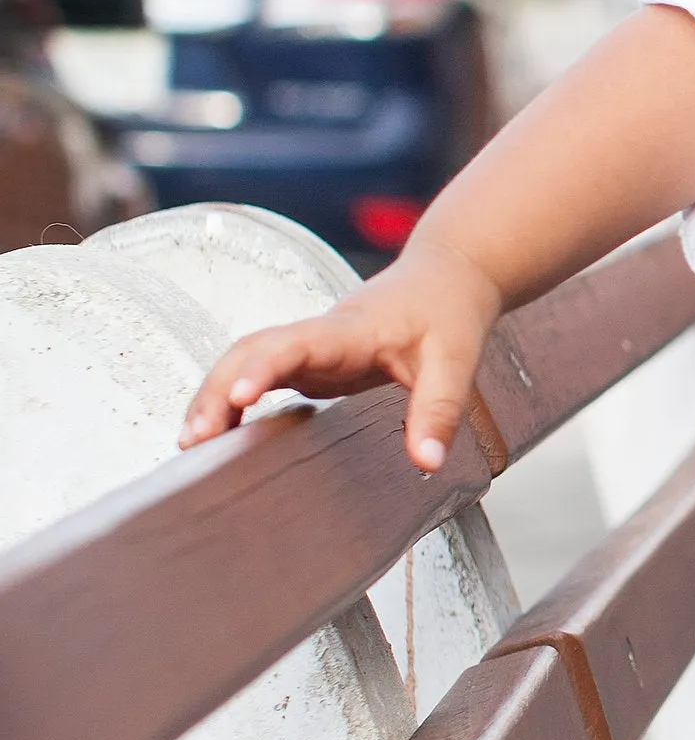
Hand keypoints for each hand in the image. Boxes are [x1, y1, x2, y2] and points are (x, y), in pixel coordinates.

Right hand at [179, 235, 505, 473]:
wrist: (445, 276)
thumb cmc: (448, 313)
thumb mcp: (456, 363)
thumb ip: (439, 411)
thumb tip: (426, 462)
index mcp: (350, 330)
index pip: (296, 344)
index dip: (264, 368)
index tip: (238, 396)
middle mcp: (318, 334)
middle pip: (250, 351)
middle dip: (216, 390)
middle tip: (195, 441)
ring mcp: (309, 347)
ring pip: (246, 360)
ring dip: (215, 396)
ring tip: (192, 445)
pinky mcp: (309, 361)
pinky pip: (260, 375)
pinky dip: (233, 401)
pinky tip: (220, 434)